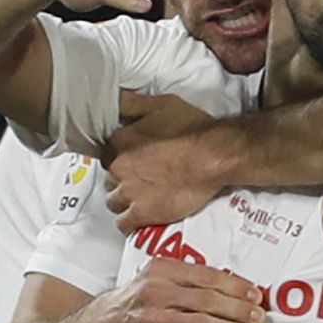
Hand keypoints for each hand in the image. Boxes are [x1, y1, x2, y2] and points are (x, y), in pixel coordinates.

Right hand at [81, 257, 263, 322]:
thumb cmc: (141, 299)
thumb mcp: (159, 277)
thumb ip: (191, 278)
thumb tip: (237, 287)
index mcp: (162, 270)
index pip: (208, 276)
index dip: (236, 287)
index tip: (256, 295)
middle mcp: (156, 292)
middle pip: (208, 301)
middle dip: (239, 310)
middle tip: (259, 317)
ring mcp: (151, 320)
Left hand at [106, 91, 224, 231]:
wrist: (214, 156)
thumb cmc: (193, 129)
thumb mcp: (162, 104)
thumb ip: (132, 102)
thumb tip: (113, 98)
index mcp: (120, 142)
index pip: (108, 156)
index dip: (122, 160)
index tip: (135, 163)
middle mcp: (119, 168)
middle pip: (110, 180)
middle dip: (123, 182)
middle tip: (144, 182)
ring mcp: (129, 192)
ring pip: (113, 202)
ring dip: (125, 202)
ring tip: (144, 200)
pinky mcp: (142, 213)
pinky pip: (123, 223)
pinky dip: (130, 222)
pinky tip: (142, 218)